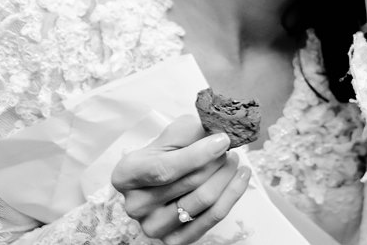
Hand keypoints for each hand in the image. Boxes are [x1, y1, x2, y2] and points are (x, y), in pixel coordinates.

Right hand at [110, 115, 250, 244]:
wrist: (165, 175)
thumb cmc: (168, 152)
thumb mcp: (173, 134)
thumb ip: (192, 132)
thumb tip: (219, 134)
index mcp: (126, 175)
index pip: (165, 169)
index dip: (197, 155)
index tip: (223, 140)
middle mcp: (135, 205)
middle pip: (190, 183)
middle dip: (217, 162)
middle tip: (230, 148)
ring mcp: (153, 226)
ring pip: (204, 200)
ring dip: (227, 176)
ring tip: (235, 160)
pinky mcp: (174, 240)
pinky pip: (213, 218)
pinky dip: (232, 194)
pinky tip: (241, 177)